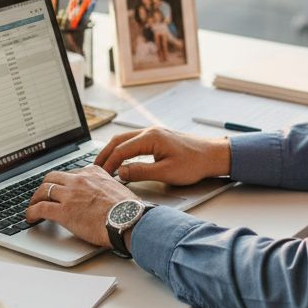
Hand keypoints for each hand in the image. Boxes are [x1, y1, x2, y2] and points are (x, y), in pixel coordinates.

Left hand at [25, 166, 137, 246]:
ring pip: (43, 190)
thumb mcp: (116, 188)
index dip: (62, 182)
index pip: (70, 173)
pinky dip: (32, 212)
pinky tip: (31, 217)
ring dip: (35, 199)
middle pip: (52, 177)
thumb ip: (104, 187)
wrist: (129, 220)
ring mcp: (70, 194)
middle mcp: (79, 180)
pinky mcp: (63, 211)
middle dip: (45, 186)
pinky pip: (40, 208)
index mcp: (93, 172)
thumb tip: (102, 196)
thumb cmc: (128, 210)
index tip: (60, 188)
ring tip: (34, 206)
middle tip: (42, 195)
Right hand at [95, 127, 229, 185]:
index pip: (121, 150)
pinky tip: (120, 160)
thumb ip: (140, 172)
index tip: (101, 175)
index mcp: (150, 137)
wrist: (212, 155)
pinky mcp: (157, 138)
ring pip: (125, 140)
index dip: (109, 163)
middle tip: (95, 169)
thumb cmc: (194, 163)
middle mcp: (149, 132)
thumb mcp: (166, 172)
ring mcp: (153, 133)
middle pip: (118, 141)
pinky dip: (123, 150)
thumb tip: (120, 172)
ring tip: (103, 165)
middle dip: (105, 155)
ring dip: (112, 151)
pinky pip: (133, 142)